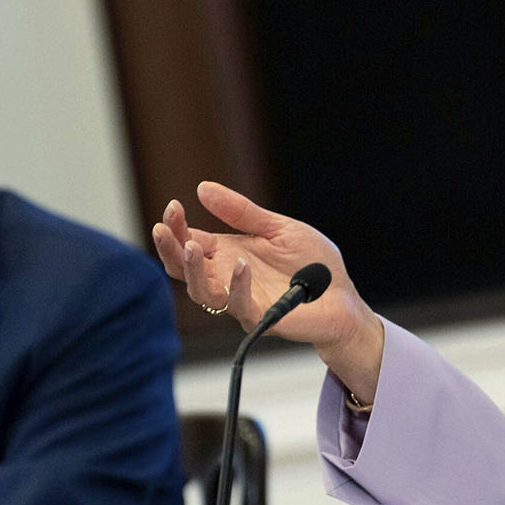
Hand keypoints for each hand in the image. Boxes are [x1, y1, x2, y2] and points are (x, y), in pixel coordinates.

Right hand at [152, 182, 385, 398]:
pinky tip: (240, 265)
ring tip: (192, 246)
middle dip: (169, 249)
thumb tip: (202, 187)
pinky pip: (239, 306)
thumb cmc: (312, 265)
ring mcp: (241, 299)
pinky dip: (237, 286)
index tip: (174, 206)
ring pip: (201, 291)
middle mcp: (227, 278)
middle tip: (162, 229)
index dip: (176, 226)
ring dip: (192, 270)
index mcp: (228, 253)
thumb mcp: (278, 228)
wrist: (342, 296)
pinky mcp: (261, 317)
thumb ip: (242, 212)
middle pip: (184, 268)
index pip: (190, 240)